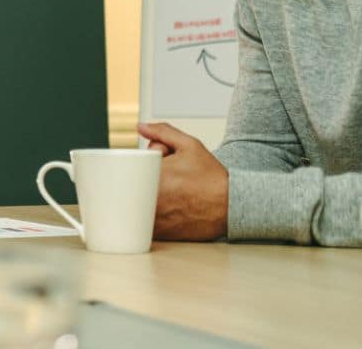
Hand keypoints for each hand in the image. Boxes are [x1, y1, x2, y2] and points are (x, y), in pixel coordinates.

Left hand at [137, 121, 227, 240]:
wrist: (232, 207)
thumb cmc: (213, 178)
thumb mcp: (190, 146)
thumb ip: (162, 132)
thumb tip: (141, 127)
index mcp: (154, 175)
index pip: (130, 166)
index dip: (138, 165)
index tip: (146, 167)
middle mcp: (151, 198)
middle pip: (129, 184)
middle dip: (139, 179)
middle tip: (161, 180)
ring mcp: (153, 219)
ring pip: (132, 205)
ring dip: (140, 199)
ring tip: (167, 195)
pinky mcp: (159, 234)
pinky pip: (141, 224)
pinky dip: (146, 216)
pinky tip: (168, 208)